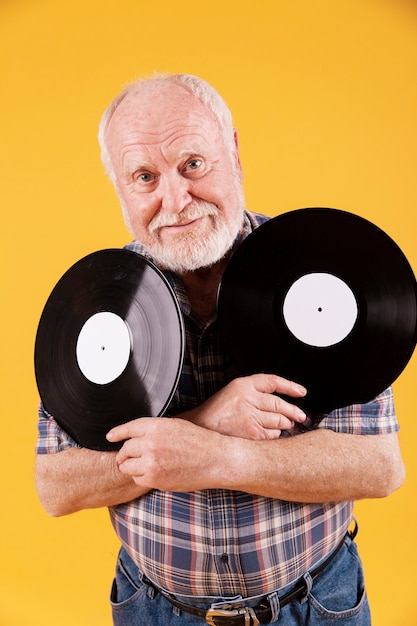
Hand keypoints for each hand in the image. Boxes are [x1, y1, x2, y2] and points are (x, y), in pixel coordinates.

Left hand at [107, 417, 226, 490]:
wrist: (215, 459)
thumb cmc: (199, 442)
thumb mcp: (175, 426)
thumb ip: (154, 429)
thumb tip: (137, 435)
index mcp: (155, 426)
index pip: (128, 429)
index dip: (117, 433)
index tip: (110, 437)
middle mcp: (150, 443)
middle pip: (125, 450)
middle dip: (125, 454)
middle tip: (129, 457)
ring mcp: (151, 462)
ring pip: (127, 466)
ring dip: (132, 466)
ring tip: (144, 465)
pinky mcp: (154, 479)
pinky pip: (137, 479)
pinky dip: (141, 477)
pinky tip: (154, 473)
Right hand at [185, 373, 306, 439]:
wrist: (200, 429)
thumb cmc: (216, 413)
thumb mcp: (232, 393)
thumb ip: (253, 393)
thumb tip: (280, 401)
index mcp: (242, 385)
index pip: (273, 381)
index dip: (290, 386)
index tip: (301, 392)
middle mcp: (247, 398)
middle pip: (279, 403)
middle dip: (293, 411)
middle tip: (300, 415)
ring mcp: (250, 416)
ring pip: (279, 420)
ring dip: (285, 424)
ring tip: (286, 425)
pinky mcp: (252, 433)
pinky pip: (273, 434)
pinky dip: (275, 435)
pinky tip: (271, 434)